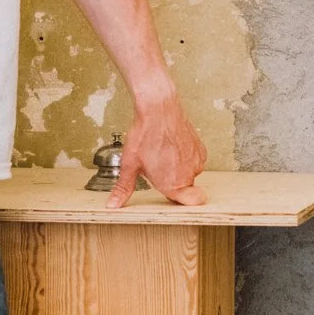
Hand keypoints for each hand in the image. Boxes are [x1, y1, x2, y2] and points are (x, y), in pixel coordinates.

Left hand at [107, 94, 207, 208]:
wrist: (158, 109)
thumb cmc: (145, 134)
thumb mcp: (130, 165)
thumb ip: (124, 189)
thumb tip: (113, 205)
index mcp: (173, 184)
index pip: (191, 203)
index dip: (180, 200)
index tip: (169, 193)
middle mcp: (189, 174)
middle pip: (184, 187)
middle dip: (171, 181)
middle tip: (156, 167)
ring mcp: (197, 160)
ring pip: (189, 173)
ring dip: (178, 168)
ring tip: (162, 154)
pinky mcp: (200, 148)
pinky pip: (194, 160)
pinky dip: (184, 157)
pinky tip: (171, 147)